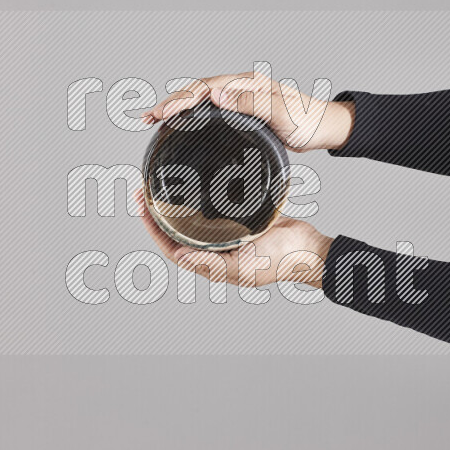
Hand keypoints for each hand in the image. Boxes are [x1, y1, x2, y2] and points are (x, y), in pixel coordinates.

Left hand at [134, 189, 331, 287]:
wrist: (308, 247)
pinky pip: (216, 209)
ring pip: (193, 219)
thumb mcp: (244, 266)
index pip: (171, 247)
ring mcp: (227, 235)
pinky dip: (202, 197)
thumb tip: (180, 256)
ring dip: (176, 205)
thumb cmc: (279, 261)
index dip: (153, 229)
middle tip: (143, 191)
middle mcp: (215, 249)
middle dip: (158, 214)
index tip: (141, 207)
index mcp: (211, 262)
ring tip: (162, 185)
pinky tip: (196, 183)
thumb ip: (213, 263)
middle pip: (177, 232)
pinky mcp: (241, 220)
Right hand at [141, 71, 353, 152]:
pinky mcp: (245, 111)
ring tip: (155, 118)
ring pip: (203, 99)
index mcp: (247, 84)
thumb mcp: (280, 113)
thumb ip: (250, 103)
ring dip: (179, 107)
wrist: (325, 128)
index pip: (205, 88)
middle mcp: (242, 87)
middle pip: (198, 91)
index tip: (161, 112)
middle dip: (171, 102)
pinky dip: (193, 114)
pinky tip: (184, 123)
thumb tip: (216, 95)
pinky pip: (212, 109)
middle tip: (147, 117)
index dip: (181, 99)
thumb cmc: (307, 122)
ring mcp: (243, 98)